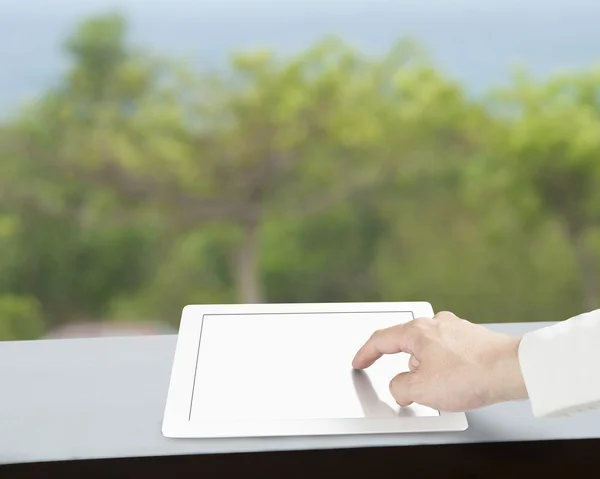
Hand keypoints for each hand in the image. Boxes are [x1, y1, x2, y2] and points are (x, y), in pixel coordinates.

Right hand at [352, 311, 527, 411]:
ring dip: (428, 369)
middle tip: (409, 385)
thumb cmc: (471, 374)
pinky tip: (458, 383)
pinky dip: (446, 369)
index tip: (359, 361)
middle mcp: (436, 324)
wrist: (513, 370)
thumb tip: (400, 385)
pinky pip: (449, 354)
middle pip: (407, 343)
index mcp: (417, 331)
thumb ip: (399, 387)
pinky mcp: (474, 339)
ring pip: (430, 350)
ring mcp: (457, 329)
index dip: (365, 353)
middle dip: (405, 367)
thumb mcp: (421, 389)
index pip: (381, 340)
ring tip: (441, 390)